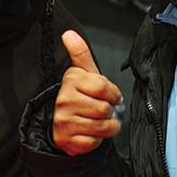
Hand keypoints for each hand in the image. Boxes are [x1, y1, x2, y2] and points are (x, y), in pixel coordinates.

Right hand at [53, 30, 121, 155]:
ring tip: (99, 122)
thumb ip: (81, 53)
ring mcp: (63, 121)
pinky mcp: (65, 139)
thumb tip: (69, 34)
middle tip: (101, 110)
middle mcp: (64, 99)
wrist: (63, 125)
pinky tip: (89, 133)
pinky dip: (96, 140)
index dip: (113, 94)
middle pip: (104, 108)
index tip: (110, 97)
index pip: (103, 87)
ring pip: (101, 126)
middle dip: (109, 112)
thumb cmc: (80, 97)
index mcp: (71, 80)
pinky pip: (93, 142)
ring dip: (107, 127)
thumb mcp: (84, 74)